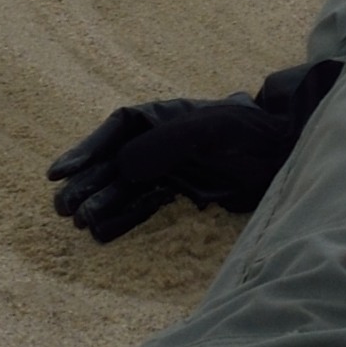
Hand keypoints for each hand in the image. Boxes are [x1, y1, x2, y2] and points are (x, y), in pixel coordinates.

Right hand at [48, 60, 338, 238]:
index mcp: (163, 117)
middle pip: (112, 162)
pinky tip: (105, 229)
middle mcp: (160, 141)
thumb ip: (166, 145)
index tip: (58, 173)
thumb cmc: (251, 136)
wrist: (287, 157)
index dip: (84, 150)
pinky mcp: (181, 191)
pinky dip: (125, 215)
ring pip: (123, 187)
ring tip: (78, 222)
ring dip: (101, 202)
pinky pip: (143, 204)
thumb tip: (123, 166)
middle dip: (87, 183)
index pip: (115, 130)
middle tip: (63, 209)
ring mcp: (169, 167)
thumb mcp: (209, 132)